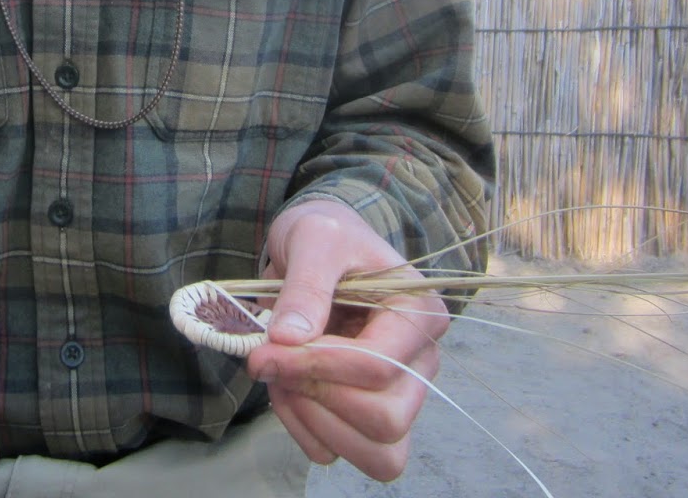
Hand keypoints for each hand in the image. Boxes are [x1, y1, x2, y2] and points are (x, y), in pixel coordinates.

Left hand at [247, 199, 447, 480]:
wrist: (316, 246)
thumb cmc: (325, 234)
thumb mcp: (314, 238)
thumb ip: (305, 285)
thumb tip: (289, 339)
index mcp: (420, 315)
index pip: (379, 367)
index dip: (318, 365)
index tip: (267, 347)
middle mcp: (420, 362)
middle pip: (385, 419)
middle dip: (318, 396)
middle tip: (270, 360)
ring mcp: (399, 393)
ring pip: (375, 453)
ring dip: (313, 421)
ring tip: (278, 376)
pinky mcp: (368, 412)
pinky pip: (340, 451)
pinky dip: (305, 430)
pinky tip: (286, 390)